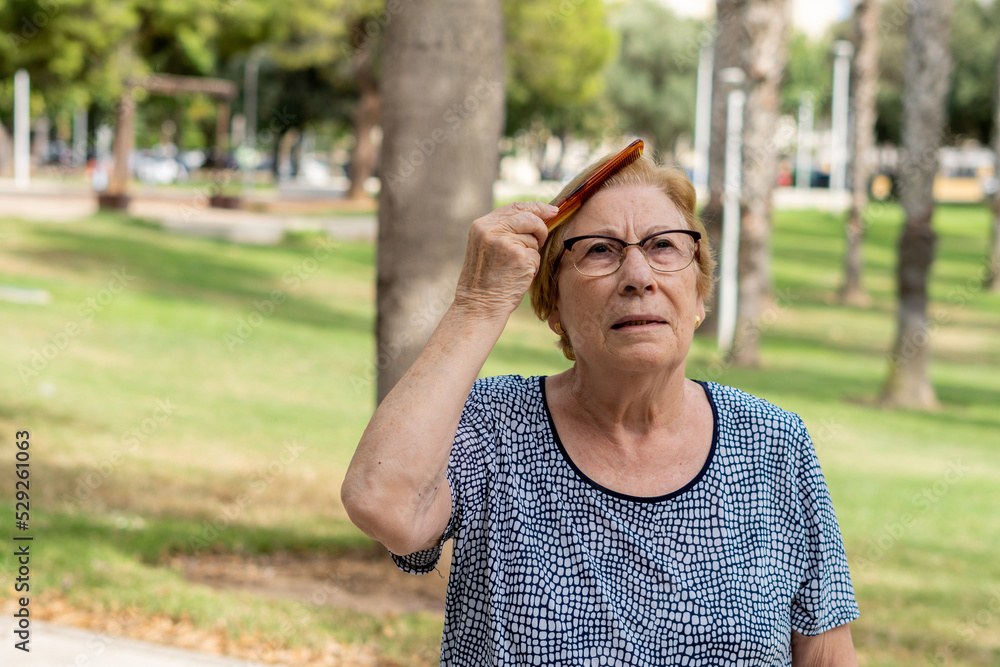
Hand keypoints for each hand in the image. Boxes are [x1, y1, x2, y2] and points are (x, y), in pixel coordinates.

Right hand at [453, 201, 557, 317]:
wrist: (479, 306)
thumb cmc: (484, 281)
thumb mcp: (485, 248)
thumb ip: (503, 230)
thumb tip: (535, 218)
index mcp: (481, 226)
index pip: (514, 207)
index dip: (536, 207)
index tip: (551, 210)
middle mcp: (492, 230)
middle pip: (529, 217)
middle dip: (540, 228)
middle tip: (542, 240)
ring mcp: (506, 242)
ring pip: (533, 238)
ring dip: (531, 253)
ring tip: (515, 268)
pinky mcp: (519, 257)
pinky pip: (536, 256)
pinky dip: (532, 267)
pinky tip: (518, 276)